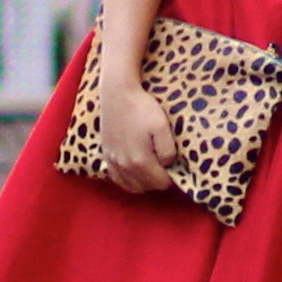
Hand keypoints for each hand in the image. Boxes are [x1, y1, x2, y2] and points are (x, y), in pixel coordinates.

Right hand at [100, 77, 178, 193]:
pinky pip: (116, 178)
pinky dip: (128, 180)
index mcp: (140, 161)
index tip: (175, 165)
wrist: (117, 94)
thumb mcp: (162, 127)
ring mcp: (113, 161)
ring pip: (131, 186)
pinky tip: (136, 171)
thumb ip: (168, 151)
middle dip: (158, 181)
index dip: (171, 177)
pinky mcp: (106, 155)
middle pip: (146, 187)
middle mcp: (124, 166)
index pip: (160, 183)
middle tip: (166, 166)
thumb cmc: (142, 108)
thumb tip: (167, 165)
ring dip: (144, 182)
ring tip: (153, 169)